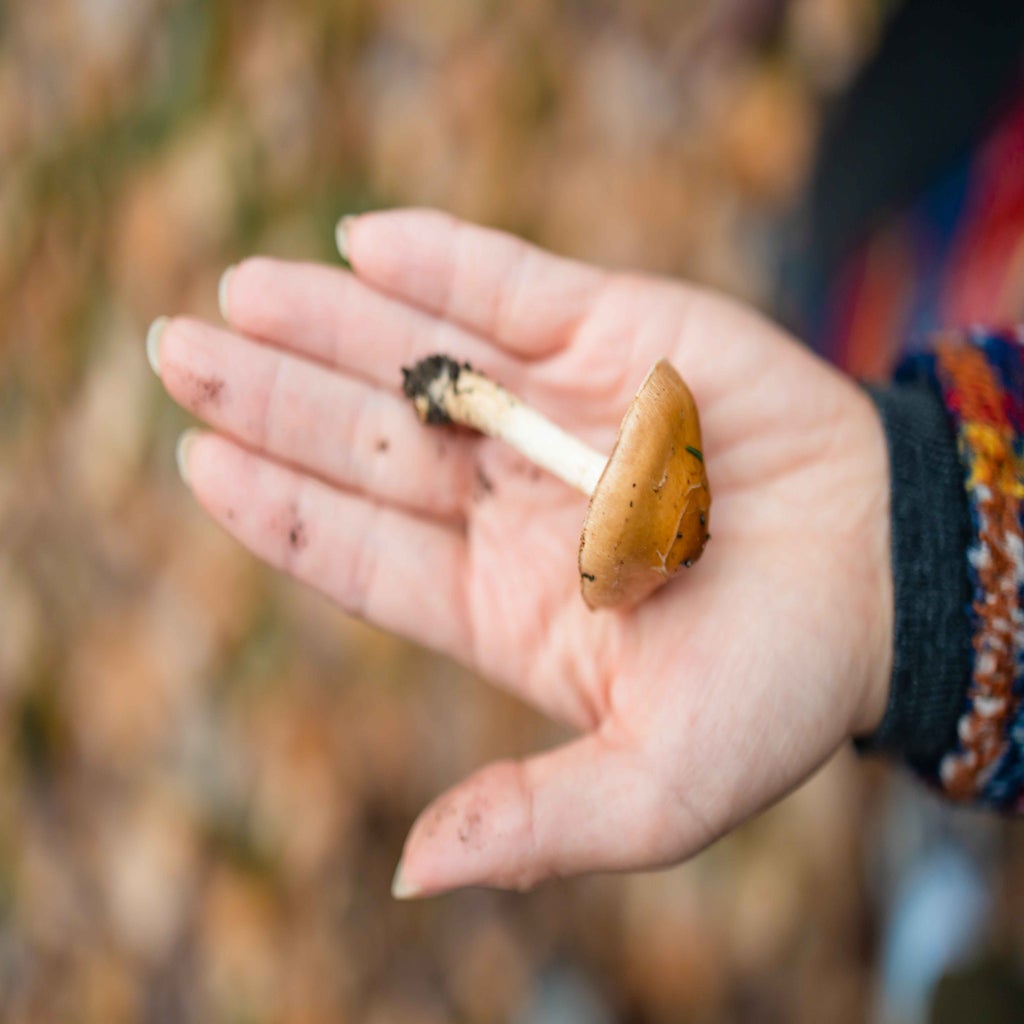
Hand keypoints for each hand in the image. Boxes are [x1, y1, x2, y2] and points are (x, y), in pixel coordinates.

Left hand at [154, 209, 891, 896]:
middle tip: (172, 352)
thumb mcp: (662, 785)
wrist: (890, 575)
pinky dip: (443, 264)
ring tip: (238, 290)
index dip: (279, 507)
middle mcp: (510, 501)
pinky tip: (363, 242)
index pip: (362, 551)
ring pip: (420, 357)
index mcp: (501, 601)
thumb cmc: (782, 687)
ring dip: (328, 321)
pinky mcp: (618, 334)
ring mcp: (557, 411)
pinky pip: (512, 289)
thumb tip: (412, 873)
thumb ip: (536, 820)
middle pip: (367, 444)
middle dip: (270, 396)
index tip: (199, 460)